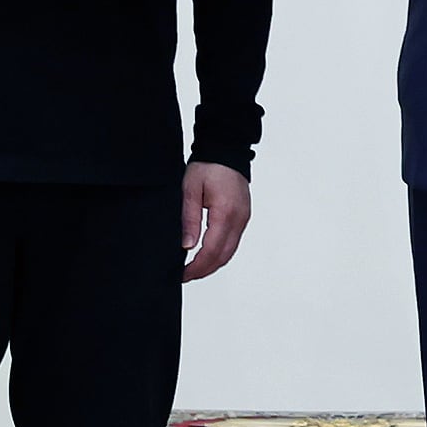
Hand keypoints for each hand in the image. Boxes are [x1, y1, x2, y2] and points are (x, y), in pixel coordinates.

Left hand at [179, 162, 251, 279]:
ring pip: (230, 251)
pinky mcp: (243, 216)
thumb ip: (189, 220)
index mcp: (225, 213)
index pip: (212, 250)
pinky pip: (234, 241)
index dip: (197, 267)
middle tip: (186, 276)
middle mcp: (239, 219)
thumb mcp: (190, 191)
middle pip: (224, 256)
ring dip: (213, 263)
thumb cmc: (207, 166)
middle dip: (205, 270)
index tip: (183, 274)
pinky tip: (208, 254)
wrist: (226, 150)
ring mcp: (244, 218)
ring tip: (195, 269)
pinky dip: (221, 252)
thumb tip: (187, 246)